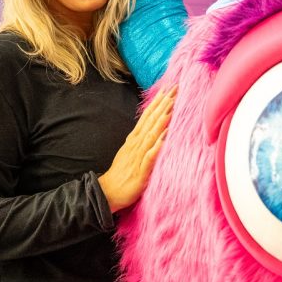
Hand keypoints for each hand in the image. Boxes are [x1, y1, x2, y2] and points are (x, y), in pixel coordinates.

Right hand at [98, 85, 176, 212]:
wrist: (106, 193)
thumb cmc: (120, 174)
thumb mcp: (130, 153)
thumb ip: (140, 141)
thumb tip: (152, 130)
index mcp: (134, 140)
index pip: (147, 117)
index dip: (157, 103)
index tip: (167, 89)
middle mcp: (135, 144)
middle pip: (151, 121)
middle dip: (163, 104)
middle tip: (174, 89)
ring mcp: (137, 156)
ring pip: (151, 134)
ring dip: (161, 120)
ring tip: (172, 106)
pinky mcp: (140, 171)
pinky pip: (150, 157)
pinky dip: (157, 146)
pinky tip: (165, 137)